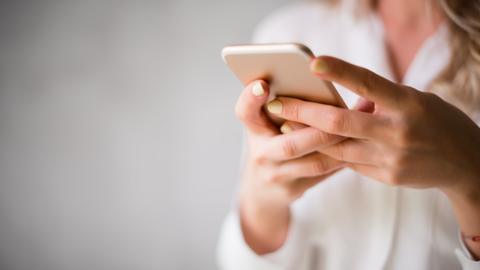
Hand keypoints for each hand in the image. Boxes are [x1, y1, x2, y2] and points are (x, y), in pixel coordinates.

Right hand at [234, 80, 343, 253]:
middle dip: (321, 131)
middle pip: (290, 145)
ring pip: (315, 162)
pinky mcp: (292, 190)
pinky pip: (324, 173)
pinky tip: (360, 145)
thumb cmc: (272, 141)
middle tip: (345, 113)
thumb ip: (286, 104)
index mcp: (253, 129)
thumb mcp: (269, 123)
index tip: (263, 84)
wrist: (262, 188)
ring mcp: (276, 175)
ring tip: (361, 127)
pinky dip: (343, 158)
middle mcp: (261, 153)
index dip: (251, 99)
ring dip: (341, 145)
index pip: (245, 112)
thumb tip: (322, 78)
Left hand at [266, 55, 479, 257]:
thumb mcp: (416, 101)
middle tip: (275, 103)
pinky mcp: (385, 177)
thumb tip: (346, 101)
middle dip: (303, 111)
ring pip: (336, 147)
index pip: (369, 83)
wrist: (465, 165)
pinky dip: (330, 151)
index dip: (340, 72)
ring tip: (283, 123)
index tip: (313, 63)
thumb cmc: (438, 122)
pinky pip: (349, 163)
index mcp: (408, 104)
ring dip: (307, 135)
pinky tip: (312, 143)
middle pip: (340, 122)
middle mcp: (397, 132)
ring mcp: (390, 158)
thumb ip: (381, 100)